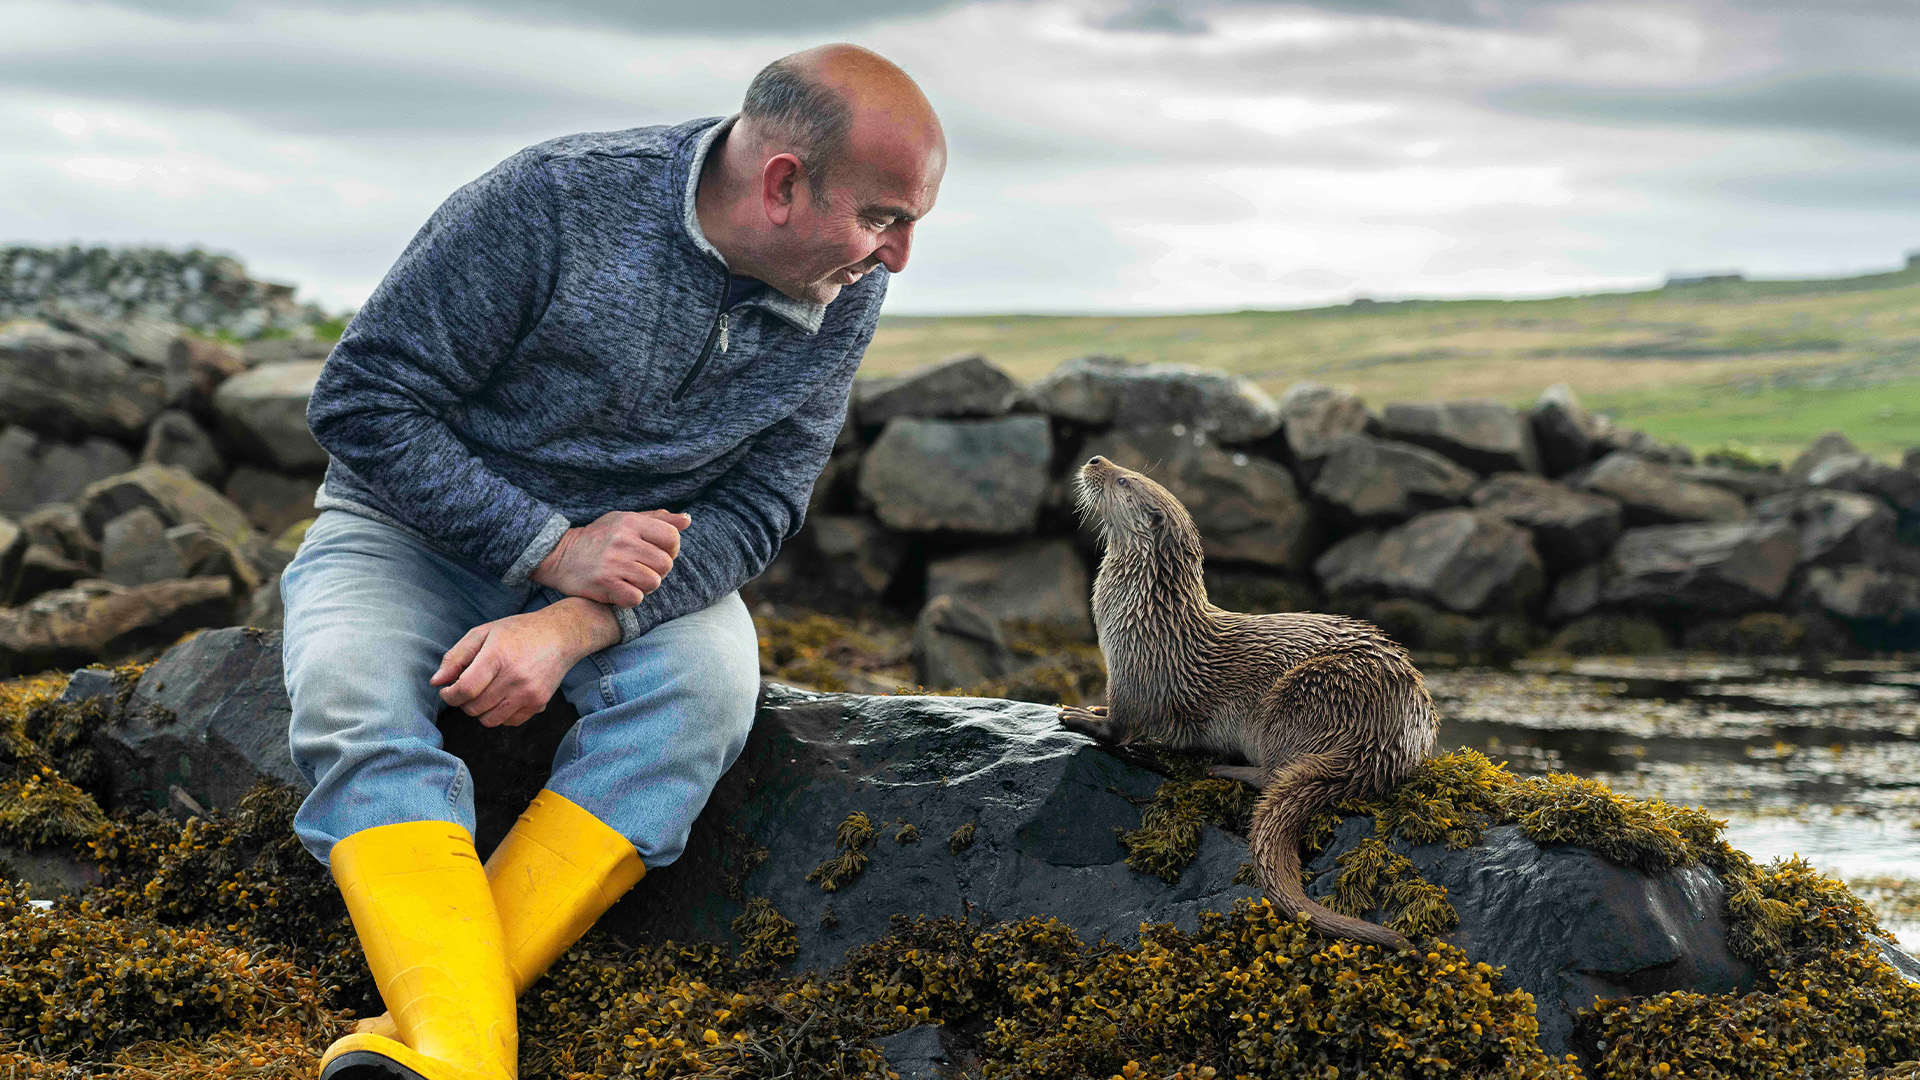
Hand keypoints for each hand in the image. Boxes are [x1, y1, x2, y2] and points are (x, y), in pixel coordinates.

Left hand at [430, 601, 617, 726]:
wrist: (560, 635)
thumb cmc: (518, 631)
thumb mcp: (484, 633)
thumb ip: (456, 656)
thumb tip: (436, 682)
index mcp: (498, 656)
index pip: (465, 690)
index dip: (450, 695)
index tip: (447, 690)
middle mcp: (515, 678)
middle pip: (474, 707)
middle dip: (463, 702)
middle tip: (467, 688)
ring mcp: (529, 693)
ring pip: (489, 720)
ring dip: (480, 711)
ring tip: (484, 694)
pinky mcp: (539, 703)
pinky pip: (509, 722)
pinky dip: (500, 714)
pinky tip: (502, 697)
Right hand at [532, 509, 689, 606]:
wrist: (559, 555)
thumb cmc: (599, 538)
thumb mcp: (625, 520)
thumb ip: (658, 520)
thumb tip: (687, 520)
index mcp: (631, 522)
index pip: (672, 537)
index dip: (671, 549)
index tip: (657, 552)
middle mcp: (623, 541)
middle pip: (666, 564)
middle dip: (657, 570)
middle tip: (641, 568)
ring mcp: (613, 563)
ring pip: (654, 582)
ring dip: (645, 585)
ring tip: (631, 579)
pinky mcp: (604, 584)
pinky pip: (636, 598)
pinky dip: (631, 598)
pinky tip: (620, 589)